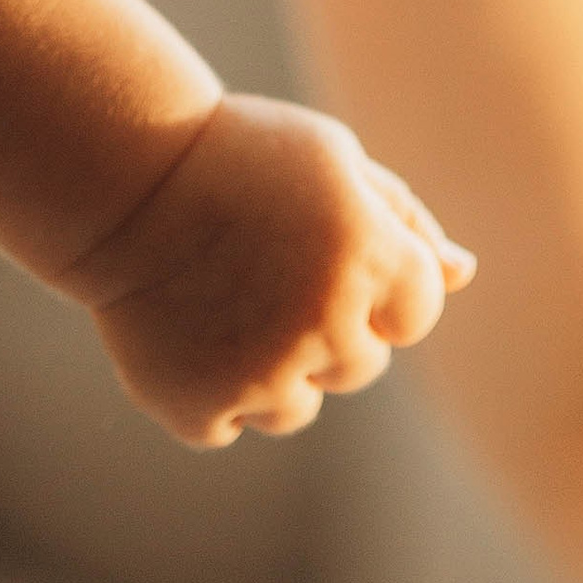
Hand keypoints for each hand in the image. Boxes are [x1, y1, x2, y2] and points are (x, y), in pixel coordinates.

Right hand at [76, 91, 474, 447]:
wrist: (121, 179)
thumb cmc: (239, 157)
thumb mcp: (334, 160)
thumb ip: (404, 220)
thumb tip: (462, 274)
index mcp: (371, 253)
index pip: (416, 313)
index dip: (375, 285)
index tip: (325, 252)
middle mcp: (327, 321)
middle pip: (362, 366)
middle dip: (328, 328)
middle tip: (266, 270)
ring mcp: (262, 372)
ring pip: (297, 408)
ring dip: (274, 370)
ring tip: (225, 302)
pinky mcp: (200, 406)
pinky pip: (230, 424)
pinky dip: (212, 390)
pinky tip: (188, 328)